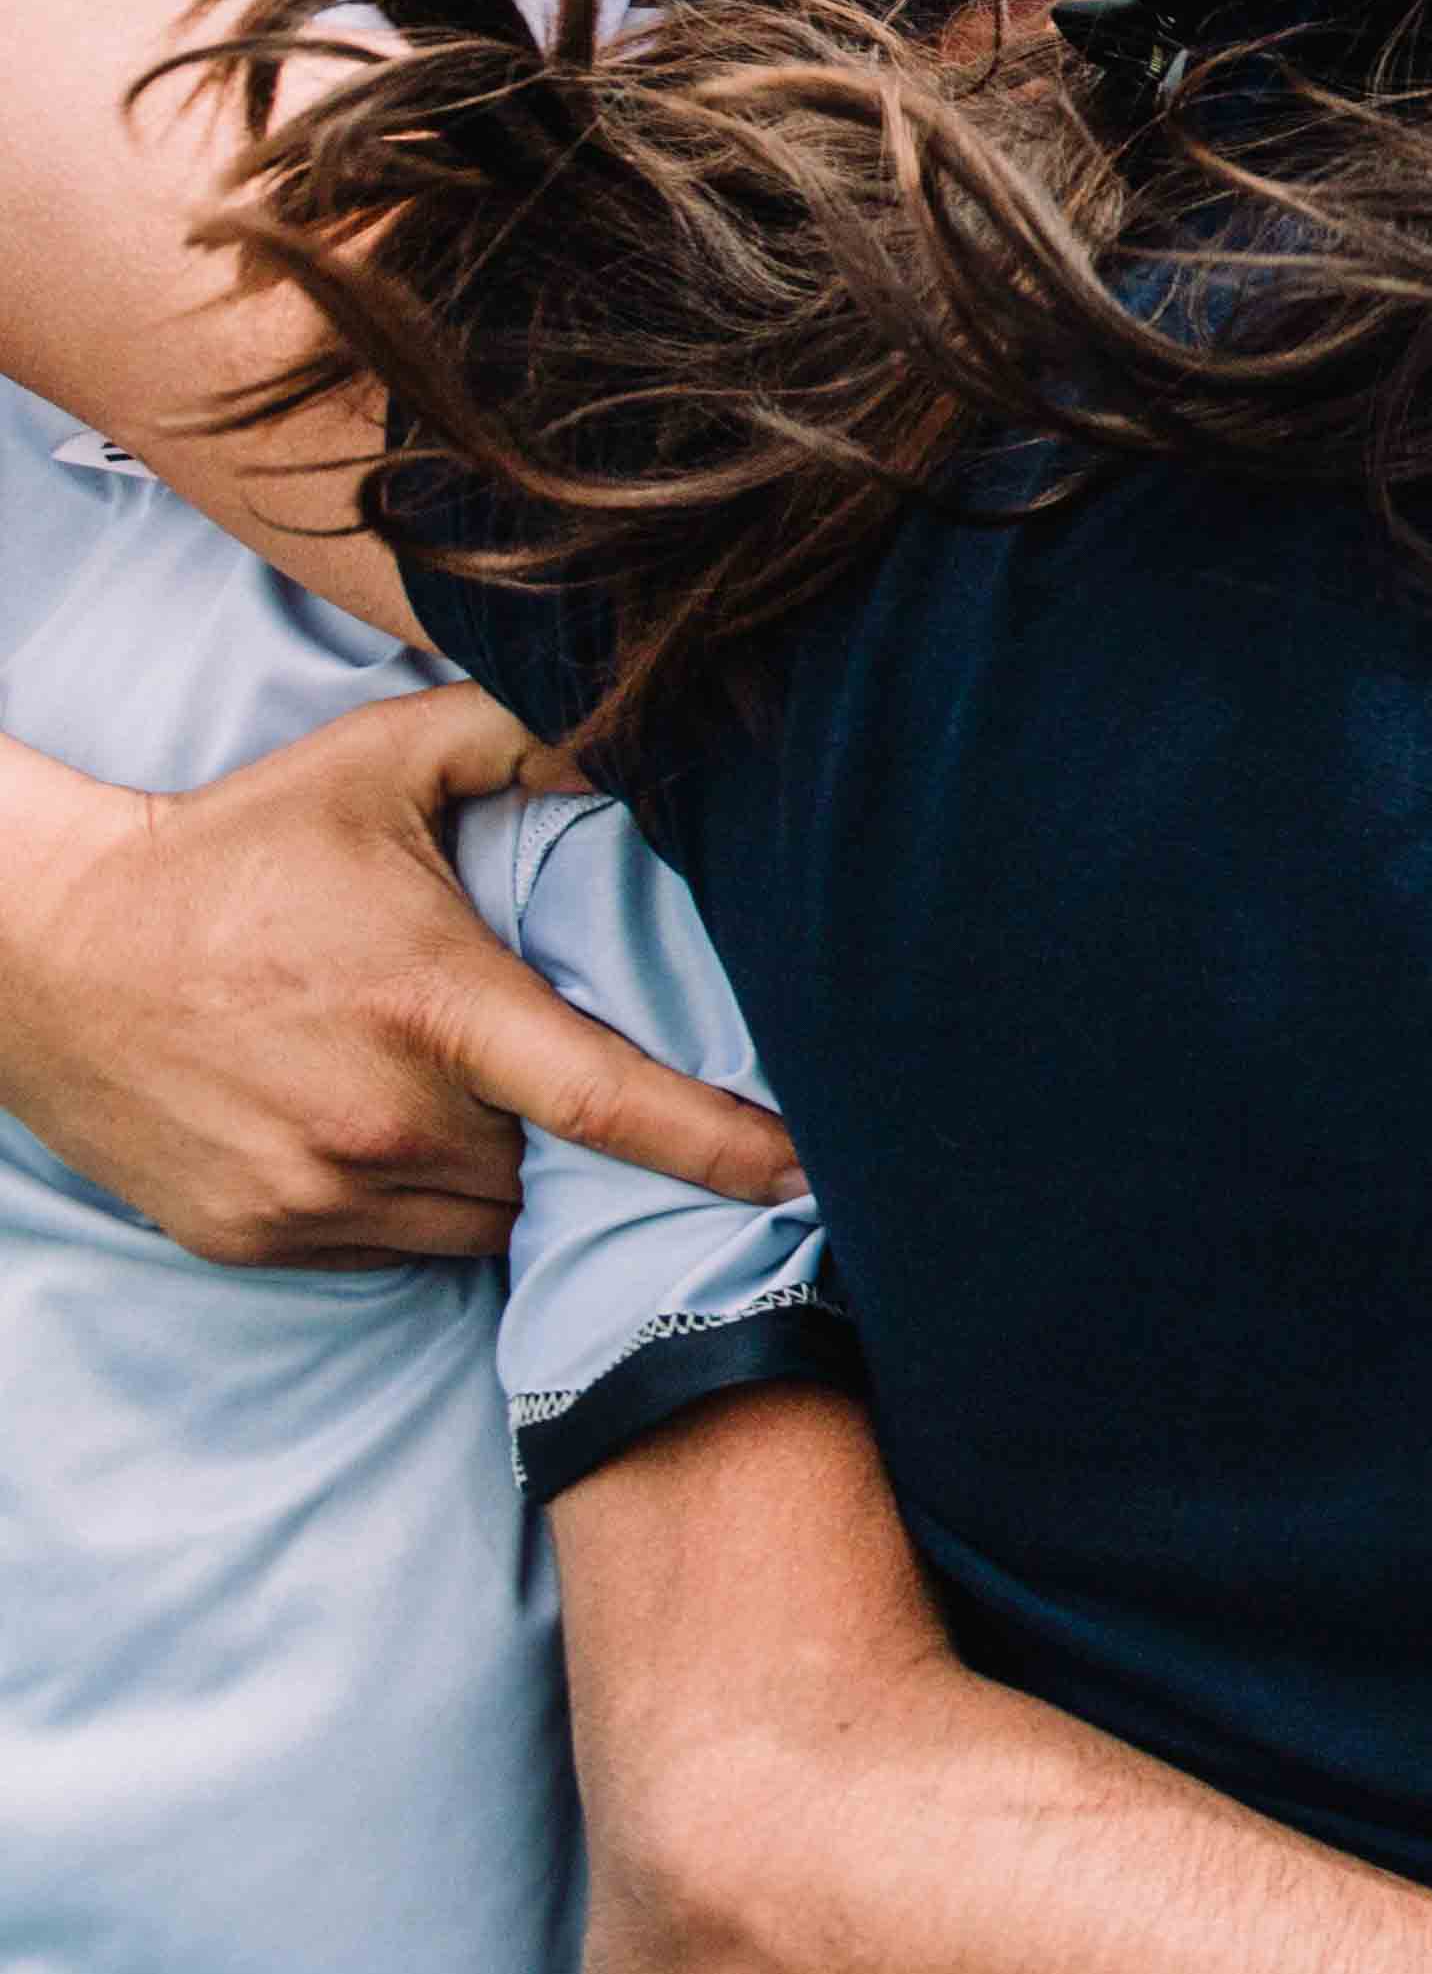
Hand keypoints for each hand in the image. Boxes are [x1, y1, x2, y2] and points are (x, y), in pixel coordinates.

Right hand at [0, 689, 802, 1265]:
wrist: (44, 944)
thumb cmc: (231, 848)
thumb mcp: (380, 763)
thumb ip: (524, 738)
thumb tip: (647, 726)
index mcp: (434, 1008)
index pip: (613, 1102)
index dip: (725, 1149)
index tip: (813, 1175)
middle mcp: (383, 1121)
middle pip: (548, 1163)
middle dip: (567, 1129)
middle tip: (531, 1064)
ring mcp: (314, 1193)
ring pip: (479, 1219)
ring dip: (493, 1171)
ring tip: (448, 1089)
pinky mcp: (259, 1237)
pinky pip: (391, 1246)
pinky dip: (411, 1203)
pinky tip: (372, 1125)